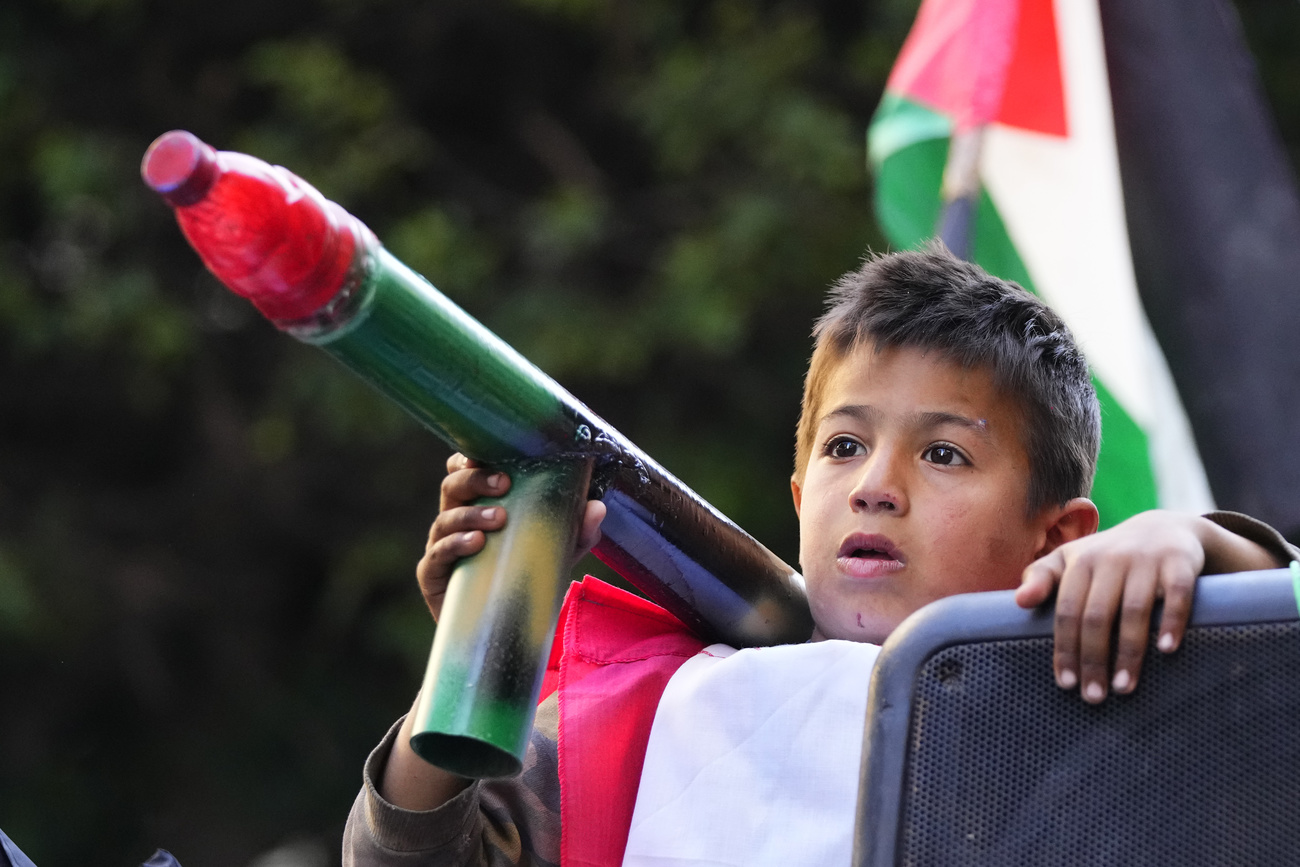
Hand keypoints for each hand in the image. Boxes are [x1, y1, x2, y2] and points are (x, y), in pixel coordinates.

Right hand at [416, 453, 605, 620]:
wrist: (505, 628)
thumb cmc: (526, 575)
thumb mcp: (558, 551)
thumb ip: (578, 530)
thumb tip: (597, 506)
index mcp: (477, 502)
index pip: (464, 470)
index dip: (470, 457)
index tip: (488, 452)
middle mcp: (454, 519)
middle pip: (453, 486)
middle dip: (475, 479)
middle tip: (504, 483)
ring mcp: (440, 546)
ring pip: (445, 518)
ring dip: (470, 514)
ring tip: (498, 518)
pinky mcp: (433, 576)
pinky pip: (436, 555)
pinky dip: (454, 545)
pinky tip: (475, 543)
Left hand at [1015, 511, 1206, 703]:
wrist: (1163, 529)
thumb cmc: (1105, 556)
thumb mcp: (1069, 560)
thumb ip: (1041, 578)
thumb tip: (1019, 601)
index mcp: (1080, 562)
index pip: (1067, 611)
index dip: (1065, 648)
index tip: (1066, 683)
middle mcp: (1111, 559)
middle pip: (1097, 615)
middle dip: (1093, 659)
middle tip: (1094, 697)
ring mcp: (1146, 560)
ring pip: (1135, 610)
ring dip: (1129, 652)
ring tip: (1124, 687)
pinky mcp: (1179, 562)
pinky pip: (1177, 594)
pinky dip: (1171, 621)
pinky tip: (1166, 650)